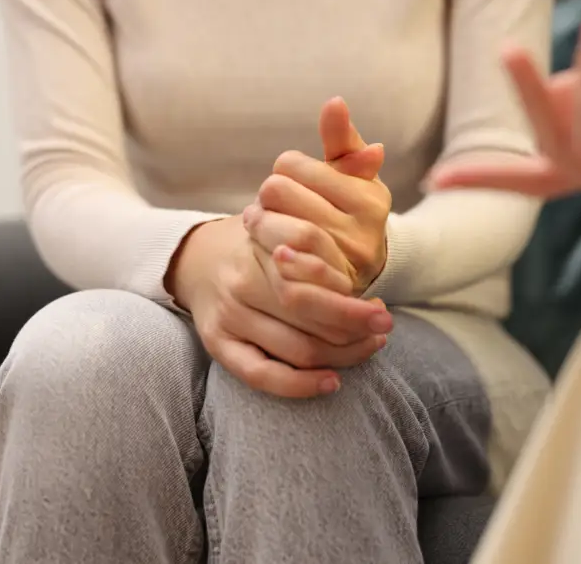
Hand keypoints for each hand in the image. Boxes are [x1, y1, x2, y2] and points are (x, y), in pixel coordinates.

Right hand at [168, 214, 391, 397]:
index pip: (317, 280)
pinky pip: (261, 375)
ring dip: (343, 354)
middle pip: (312, 316)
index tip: (381, 306)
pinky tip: (332, 382)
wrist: (196, 257)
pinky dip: (300, 385)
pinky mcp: (217, 344)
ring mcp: (228, 316)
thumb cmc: (259, 242)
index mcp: (263, 247)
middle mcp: (243, 282)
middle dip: (357, 328)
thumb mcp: (286, 220)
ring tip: (369, 346)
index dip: (354, 301)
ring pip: (297, 348)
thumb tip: (373, 197)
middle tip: (383, 328)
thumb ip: (323, 225)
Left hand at [248, 98, 391, 293]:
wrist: (360, 270)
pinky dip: (266, 253)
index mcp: (369, 198)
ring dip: (258, 223)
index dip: (283, 170)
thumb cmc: (350, 209)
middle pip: (278, 192)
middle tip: (267, 204)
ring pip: (274, 228)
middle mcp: (362, 233)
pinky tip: (268, 250)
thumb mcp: (352, 174)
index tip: (290, 181)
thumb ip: (341, 139)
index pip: (292, 165)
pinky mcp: (322, 292)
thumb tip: (334, 102)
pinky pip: (281, 268)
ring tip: (261, 224)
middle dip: (267, 195)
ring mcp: (343, 265)